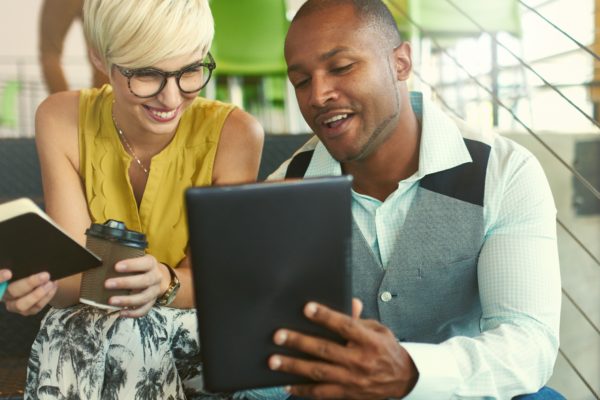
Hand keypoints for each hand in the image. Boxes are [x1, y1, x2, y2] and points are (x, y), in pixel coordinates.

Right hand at [2, 270, 57, 315]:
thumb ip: (20, 266)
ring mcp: (14, 305)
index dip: (0, 278)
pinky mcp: (26, 311)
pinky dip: (47, 297)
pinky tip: (53, 287)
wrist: (39, 280)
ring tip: (50, 283)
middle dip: (29, 283)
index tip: (9, 273)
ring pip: (22, 304)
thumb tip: (26, 259)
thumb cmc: (28, 271)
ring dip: (39, 294)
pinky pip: (36, 307)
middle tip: (45, 275)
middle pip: (12, 292)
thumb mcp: (23, 268)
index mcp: (2, 283)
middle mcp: (4, 295)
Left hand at [104, 254, 164, 317]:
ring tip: (111, 301)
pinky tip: (121, 313)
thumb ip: (122, 258)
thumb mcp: (137, 258)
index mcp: (151, 263)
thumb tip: (96, 259)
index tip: (116, 266)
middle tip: (107, 284)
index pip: (145, 263)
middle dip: (125, 283)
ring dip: (127, 300)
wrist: (159, 277)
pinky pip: (144, 309)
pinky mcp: (152, 302)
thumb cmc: (141, 267)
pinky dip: (133, 313)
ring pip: (144, 298)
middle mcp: (156, 277)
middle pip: (144, 281)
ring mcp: (155, 291)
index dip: (132, 265)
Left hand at [268, 299, 418, 398]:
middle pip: (325, 349)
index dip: (325, 316)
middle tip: (279, 336)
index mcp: (369, 341)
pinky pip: (321, 393)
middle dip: (299, 341)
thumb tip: (349, 302)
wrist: (404, 380)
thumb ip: (359, 319)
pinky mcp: (348, 393)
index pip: (344, 326)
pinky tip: (287, 384)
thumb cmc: (387, 350)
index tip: (307, 308)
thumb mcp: (379, 329)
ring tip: (274, 361)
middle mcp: (359, 360)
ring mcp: (352, 380)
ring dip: (294, 366)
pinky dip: (303, 390)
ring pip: (318, 372)